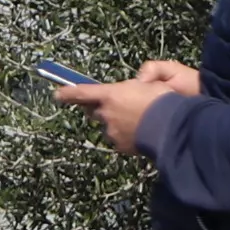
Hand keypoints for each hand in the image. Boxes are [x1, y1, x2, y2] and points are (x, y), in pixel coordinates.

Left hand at [52, 58, 200, 156]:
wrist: (172, 126)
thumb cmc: (162, 100)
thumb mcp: (148, 84)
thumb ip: (132, 88)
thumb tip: (131, 91)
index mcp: (111, 95)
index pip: (82, 93)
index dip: (68, 93)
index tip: (57, 94)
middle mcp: (106, 113)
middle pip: (96, 111)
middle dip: (102, 109)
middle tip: (119, 106)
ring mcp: (112, 131)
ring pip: (109, 126)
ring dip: (118, 123)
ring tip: (140, 120)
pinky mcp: (120, 145)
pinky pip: (119, 139)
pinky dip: (127, 136)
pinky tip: (142, 132)